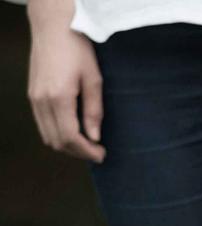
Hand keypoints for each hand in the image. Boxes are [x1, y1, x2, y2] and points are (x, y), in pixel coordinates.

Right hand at [27, 0, 105, 162]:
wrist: (53, 28)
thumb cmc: (77, 49)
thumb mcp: (94, 79)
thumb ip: (93, 111)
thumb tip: (94, 137)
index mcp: (58, 97)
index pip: (69, 137)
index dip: (86, 151)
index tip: (102, 155)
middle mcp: (41, 101)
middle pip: (57, 141)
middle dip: (78, 152)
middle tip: (97, 152)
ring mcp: (33, 98)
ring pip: (47, 135)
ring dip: (67, 145)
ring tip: (88, 144)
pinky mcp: (32, 94)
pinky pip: (42, 124)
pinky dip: (58, 133)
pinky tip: (74, 131)